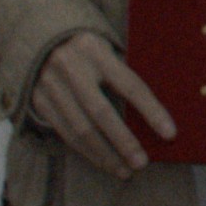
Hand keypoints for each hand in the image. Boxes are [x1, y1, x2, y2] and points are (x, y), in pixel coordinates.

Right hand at [25, 29, 172, 180]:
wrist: (36, 35)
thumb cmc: (86, 48)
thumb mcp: (105, 48)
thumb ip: (122, 73)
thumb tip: (154, 112)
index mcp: (95, 50)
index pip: (129, 85)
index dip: (151, 111)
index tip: (169, 134)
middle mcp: (70, 67)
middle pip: (101, 112)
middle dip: (123, 142)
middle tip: (142, 163)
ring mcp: (50, 85)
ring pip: (80, 128)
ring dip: (104, 154)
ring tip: (124, 171)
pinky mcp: (38, 100)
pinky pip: (64, 132)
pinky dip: (85, 151)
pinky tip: (102, 161)